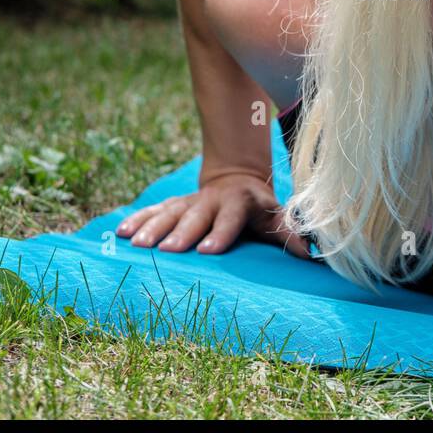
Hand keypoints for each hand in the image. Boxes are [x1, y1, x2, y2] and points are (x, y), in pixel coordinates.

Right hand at [115, 172, 310, 258]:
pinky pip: (154, 210)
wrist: (236, 178)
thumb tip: (311, 254)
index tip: (208, 250)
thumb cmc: (259, 208)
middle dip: (180, 232)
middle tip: (166, 250)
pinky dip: (138, 219)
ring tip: (136, 245)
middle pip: (195, 217)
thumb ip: (290, 234)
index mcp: (240, 203)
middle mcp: (212, 200)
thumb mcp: (276, 217)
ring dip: (152, 227)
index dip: (220, 233)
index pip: (230, 219)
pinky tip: (121, 232)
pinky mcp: (175, 203)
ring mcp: (191, 200)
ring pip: (170, 212)